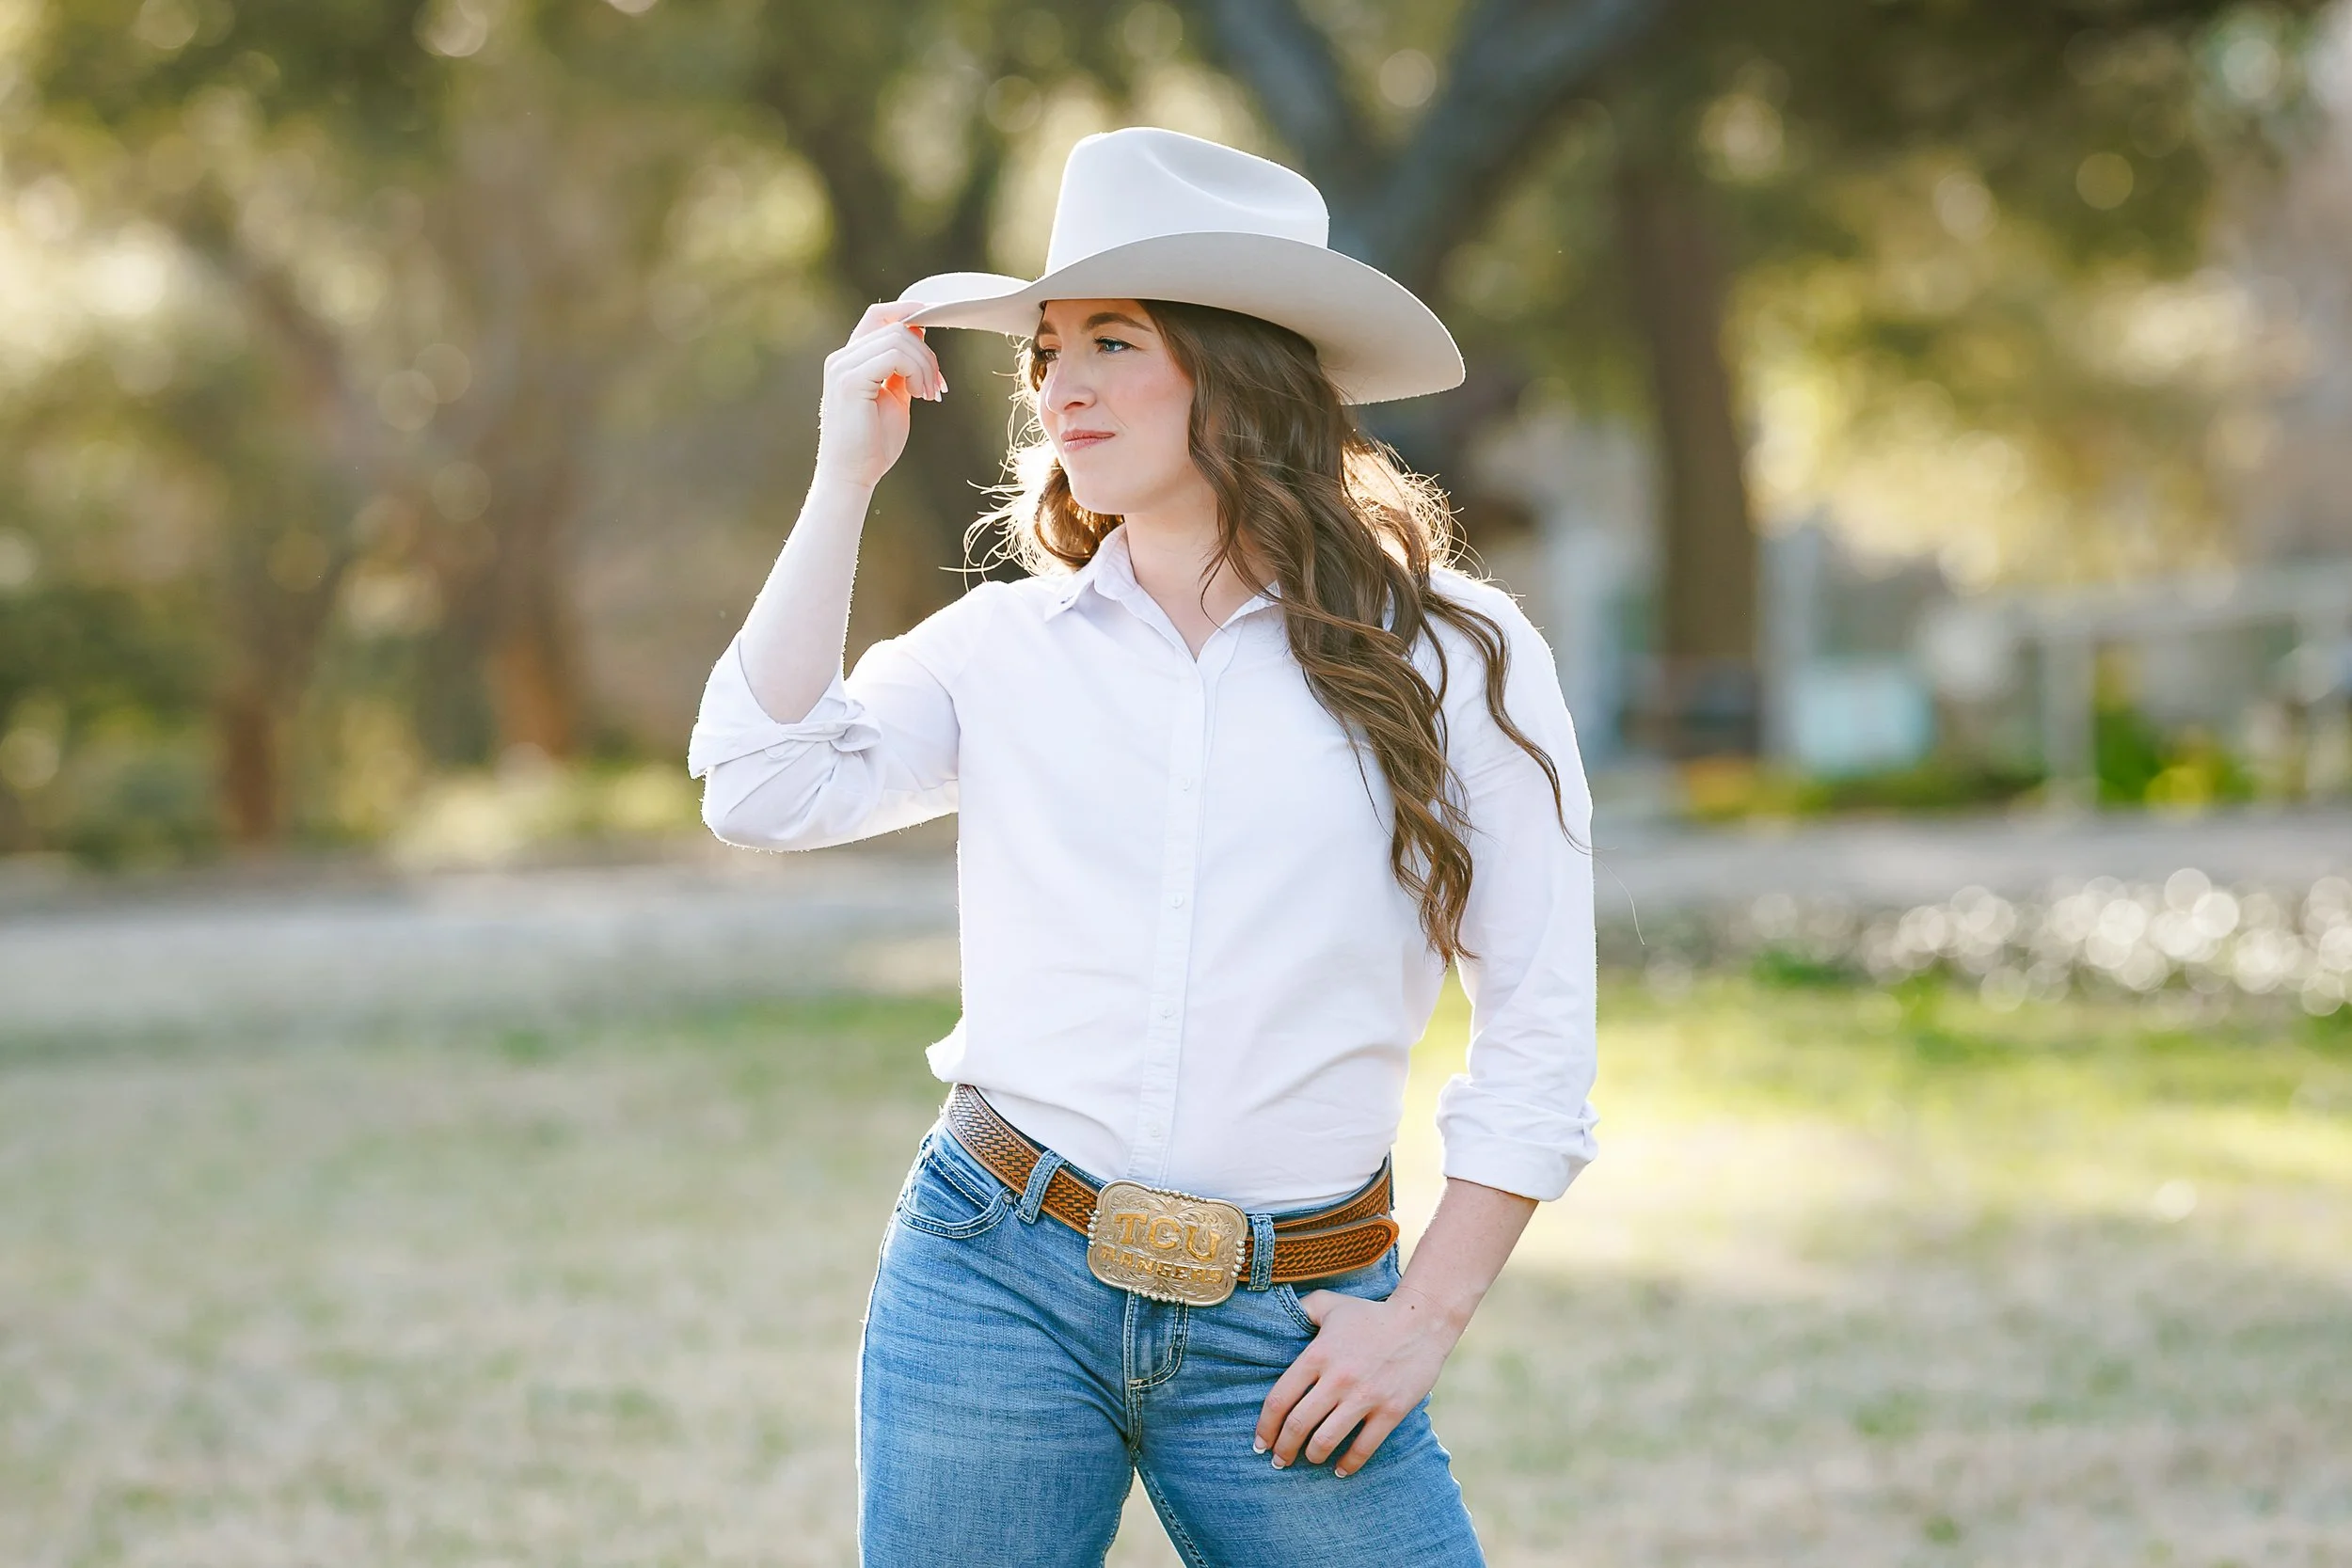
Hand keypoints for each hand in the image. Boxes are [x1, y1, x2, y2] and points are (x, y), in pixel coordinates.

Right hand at [812, 302, 946, 491]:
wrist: (853, 476)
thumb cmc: (873, 444)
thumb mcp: (895, 397)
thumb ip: (904, 368)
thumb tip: (921, 337)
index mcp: (851, 359)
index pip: (879, 315)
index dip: (909, 311)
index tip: (938, 325)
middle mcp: (842, 357)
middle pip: (896, 327)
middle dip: (927, 353)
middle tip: (938, 387)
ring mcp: (843, 366)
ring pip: (899, 339)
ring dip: (925, 365)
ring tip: (929, 395)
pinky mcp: (850, 380)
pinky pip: (895, 356)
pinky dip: (916, 372)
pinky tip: (919, 395)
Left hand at [1254, 1283, 1464, 1478]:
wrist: (1421, 1322)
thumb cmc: (1371, 1313)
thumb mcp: (1330, 1304)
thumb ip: (1302, 1310)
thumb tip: (1278, 1316)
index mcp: (1317, 1355)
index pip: (1279, 1400)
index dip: (1265, 1427)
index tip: (1259, 1442)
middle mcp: (1337, 1378)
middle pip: (1298, 1425)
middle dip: (1283, 1449)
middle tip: (1278, 1459)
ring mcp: (1365, 1396)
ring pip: (1326, 1441)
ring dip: (1312, 1457)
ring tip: (1309, 1459)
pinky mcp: (1390, 1410)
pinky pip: (1364, 1448)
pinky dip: (1348, 1464)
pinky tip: (1340, 1470)